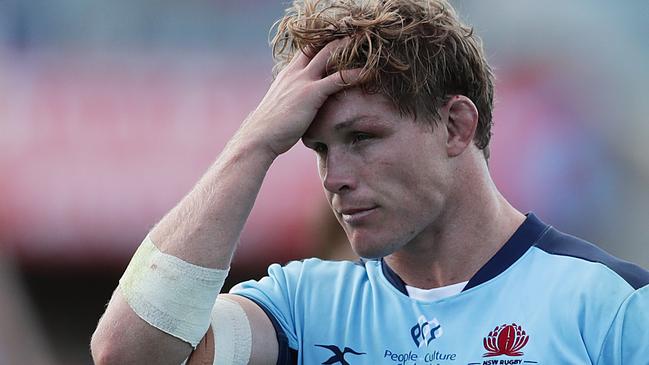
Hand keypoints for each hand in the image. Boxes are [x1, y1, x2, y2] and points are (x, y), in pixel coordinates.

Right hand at [235, 38, 360, 158]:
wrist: (259, 137)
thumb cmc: (270, 129)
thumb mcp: (281, 107)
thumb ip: (292, 99)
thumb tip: (300, 107)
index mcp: (288, 74)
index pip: (307, 49)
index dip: (322, 42)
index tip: (338, 40)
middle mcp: (295, 72)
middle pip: (318, 45)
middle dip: (336, 37)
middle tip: (355, 34)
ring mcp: (302, 81)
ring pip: (328, 54)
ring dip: (347, 46)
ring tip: (366, 42)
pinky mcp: (311, 94)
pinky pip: (337, 79)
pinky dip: (355, 75)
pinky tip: (369, 73)